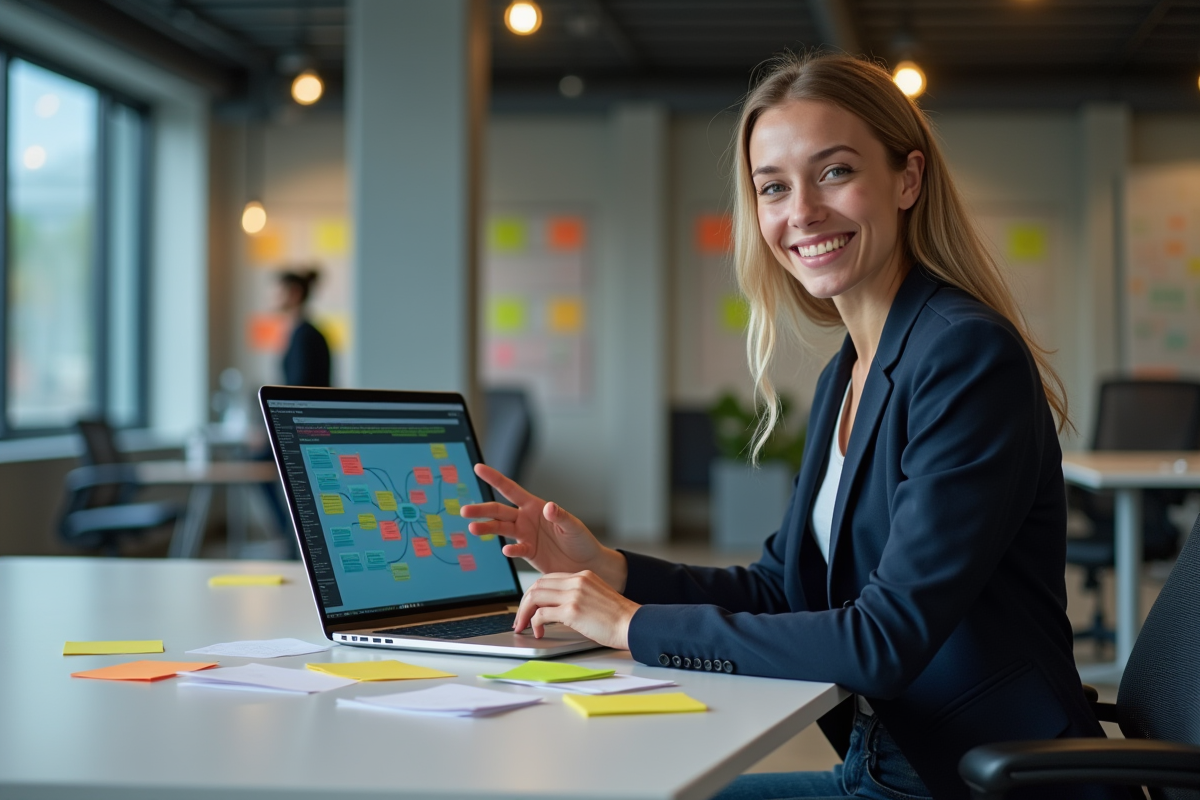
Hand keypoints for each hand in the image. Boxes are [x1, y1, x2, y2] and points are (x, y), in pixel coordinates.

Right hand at [461, 464, 626, 589]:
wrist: (586, 563)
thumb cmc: (581, 540)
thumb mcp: (572, 525)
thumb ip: (560, 516)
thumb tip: (549, 507)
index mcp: (535, 506)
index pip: (510, 489)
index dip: (494, 478)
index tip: (478, 468)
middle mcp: (526, 519)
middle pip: (498, 511)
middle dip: (481, 509)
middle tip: (465, 510)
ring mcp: (525, 535)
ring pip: (500, 529)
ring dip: (486, 529)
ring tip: (473, 529)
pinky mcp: (528, 552)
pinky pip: (516, 549)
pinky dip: (511, 550)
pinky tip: (507, 550)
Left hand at [514, 571, 639, 649]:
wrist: (633, 624)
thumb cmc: (618, 618)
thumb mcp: (596, 596)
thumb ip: (578, 595)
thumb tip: (556, 609)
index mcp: (583, 575)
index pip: (548, 578)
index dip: (534, 593)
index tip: (529, 607)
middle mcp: (577, 581)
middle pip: (537, 585)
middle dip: (524, 603)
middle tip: (520, 618)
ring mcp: (574, 594)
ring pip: (535, 597)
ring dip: (524, 613)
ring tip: (523, 626)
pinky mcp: (572, 610)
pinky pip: (541, 614)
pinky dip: (535, 623)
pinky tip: (539, 632)